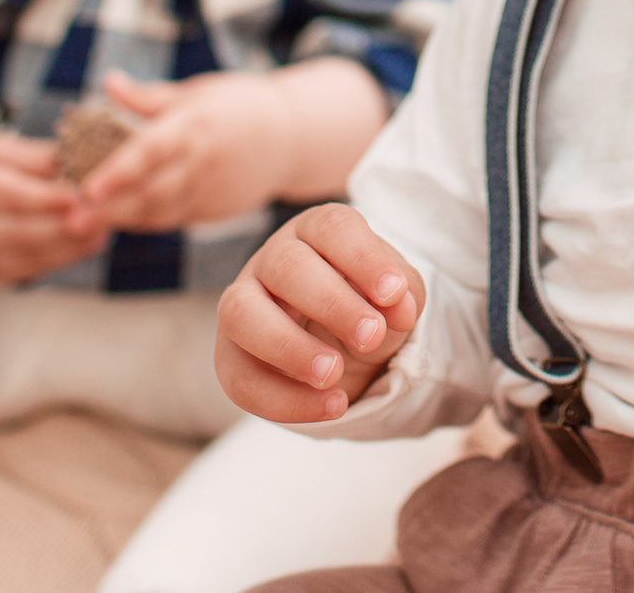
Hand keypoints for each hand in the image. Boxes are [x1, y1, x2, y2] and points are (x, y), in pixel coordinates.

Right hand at [0, 131, 106, 284]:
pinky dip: (57, 260)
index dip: (43, 199)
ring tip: (101, 233)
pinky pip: (24, 271)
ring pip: (23, 257)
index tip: (78, 196)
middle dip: (60, 229)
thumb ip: (40, 156)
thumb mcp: (3, 148)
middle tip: (98, 219)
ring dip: (66, 248)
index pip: (7, 195)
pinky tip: (84, 245)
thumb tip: (82, 162)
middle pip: (15, 232)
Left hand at [78, 69, 295, 230]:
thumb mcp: (198, 91)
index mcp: (197, 125)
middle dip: (109, 208)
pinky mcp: (216, 210)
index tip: (85, 187)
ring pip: (160, 213)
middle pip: (151, 192)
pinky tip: (115, 219)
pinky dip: (143, 221)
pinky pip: (173, 220)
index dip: (118, 172)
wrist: (292, 136)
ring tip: (82, 222)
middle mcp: (204, 161)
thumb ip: (150, 97)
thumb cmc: (237, 105)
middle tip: (70, 217)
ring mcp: (212, 189)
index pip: (152, 151)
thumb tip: (108, 81)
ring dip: (121, 219)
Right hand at [215, 204, 423, 423]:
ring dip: (288, 347)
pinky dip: (286, 400)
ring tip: (333, 373)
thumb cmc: (368, 304)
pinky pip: (241, 379)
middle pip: (286, 266)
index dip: (363, 258)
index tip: (394, 293)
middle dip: (331, 303)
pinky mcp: (230, 356)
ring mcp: (242, 303)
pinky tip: (332, 406)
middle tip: (371, 336)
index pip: (333, 228)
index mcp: (316, 231)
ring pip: (241, 314)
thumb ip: (403, 295)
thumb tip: (400, 308)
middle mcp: (272, 259)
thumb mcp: (395, 297)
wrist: (345, 347)